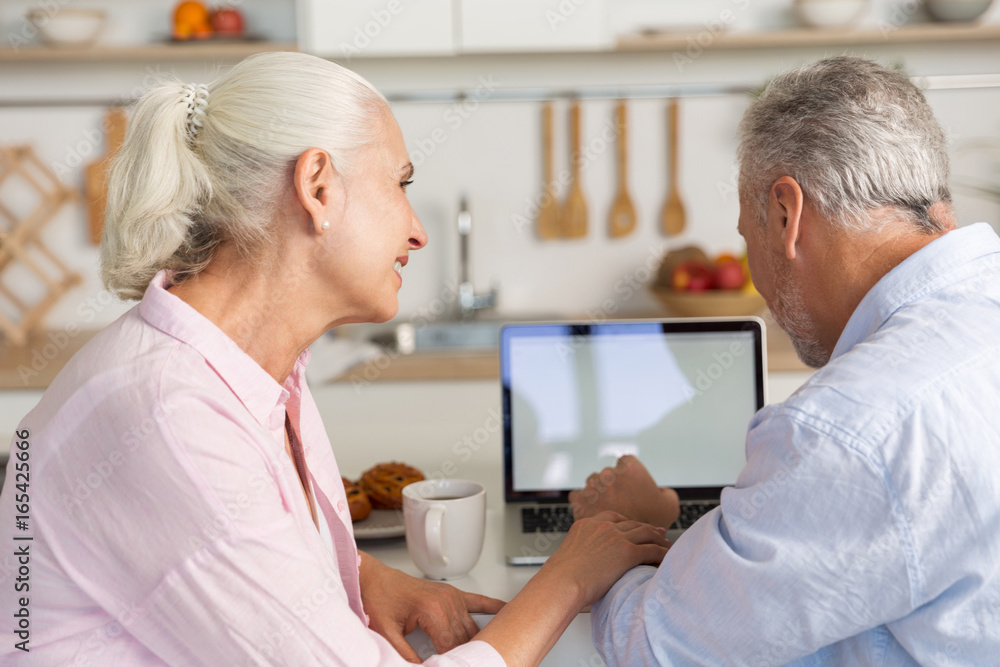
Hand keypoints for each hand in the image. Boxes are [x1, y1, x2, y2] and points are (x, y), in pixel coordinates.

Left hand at [358, 552, 505, 661]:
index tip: (452, 665)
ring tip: (484, 654)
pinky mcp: (452, 594)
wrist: (372, 577)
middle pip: (466, 638)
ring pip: (473, 627)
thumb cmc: (378, 598)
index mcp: (432, 609)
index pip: (452, 646)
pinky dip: (493, 608)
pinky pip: (478, 601)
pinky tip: (505, 613)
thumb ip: (405, 654)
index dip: (453, 661)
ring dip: (477, 641)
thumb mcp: (387, 633)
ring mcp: (452, 596)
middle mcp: (447, 600)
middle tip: (466, 661)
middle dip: (466, 654)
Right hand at [542, 510, 670, 607]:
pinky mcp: (627, 552)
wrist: (561, 583)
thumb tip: (581, 563)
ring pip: (646, 534)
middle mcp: (602, 527)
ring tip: (666, 545)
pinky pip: (652, 550)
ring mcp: (616, 537)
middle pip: (632, 523)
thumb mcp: (567, 556)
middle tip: (658, 533)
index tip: (634, 527)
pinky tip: (667, 557)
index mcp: (586, 525)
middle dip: (647, 528)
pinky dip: (662, 553)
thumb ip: (579, 552)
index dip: (627, 522)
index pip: (612, 517)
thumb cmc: (560, 578)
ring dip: (658, 539)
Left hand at [569, 455, 679, 530]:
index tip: (631, 487)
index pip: (626, 462)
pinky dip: (584, 503)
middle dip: (613, 485)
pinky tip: (593, 512)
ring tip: (607, 510)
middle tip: (621, 502)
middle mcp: (609, 474)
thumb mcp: (669, 506)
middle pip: (608, 473)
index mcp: (630, 468)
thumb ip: (664, 492)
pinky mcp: (579, 501)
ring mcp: (592, 487)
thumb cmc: (650, 526)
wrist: (626, 549)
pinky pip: (579, 496)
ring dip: (598, 493)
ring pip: (593, 484)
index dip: (629, 475)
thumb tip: (659, 491)